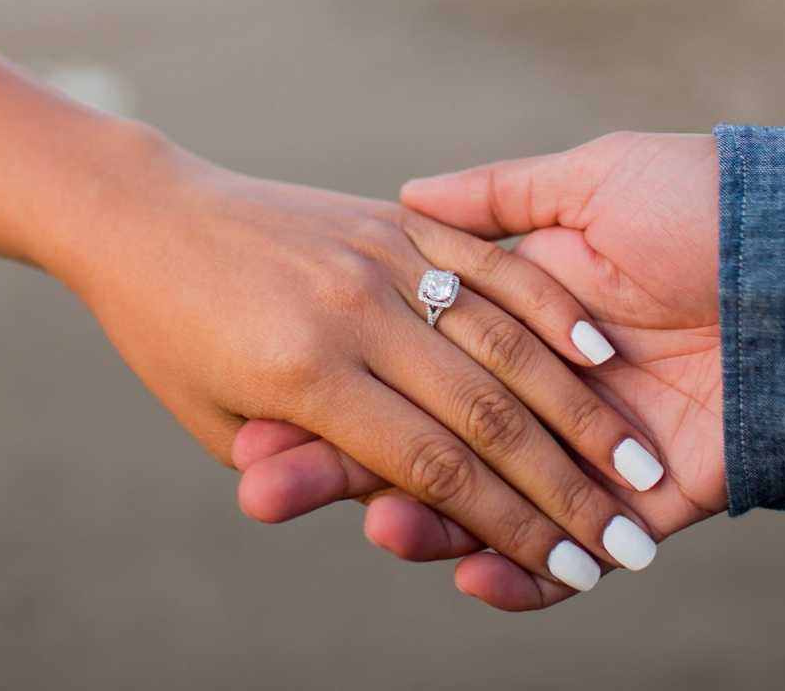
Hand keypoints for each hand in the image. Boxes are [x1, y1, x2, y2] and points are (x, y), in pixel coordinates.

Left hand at [51, 138, 671, 594]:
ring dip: (582, 411)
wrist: (142, 214)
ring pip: (504, 340)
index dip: (510, 528)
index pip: (431, 467)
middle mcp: (350, 310)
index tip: (573, 571)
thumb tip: (407, 511)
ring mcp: (377, 254)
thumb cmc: (171, 341)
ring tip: (642, 469)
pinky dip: (551, 311)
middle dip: (566, 488)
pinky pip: (490, 263)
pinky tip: (602, 355)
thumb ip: (320, 461)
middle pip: (485, 412)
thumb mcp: (221, 425)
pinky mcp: (391, 216)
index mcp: (302, 375)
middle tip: (629, 540)